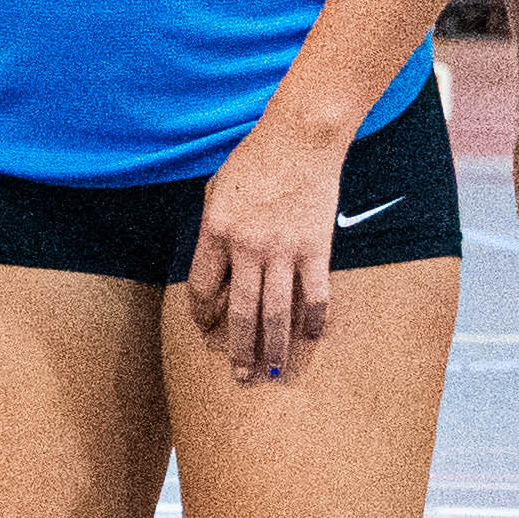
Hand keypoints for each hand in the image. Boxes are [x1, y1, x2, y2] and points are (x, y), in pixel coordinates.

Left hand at [182, 109, 352, 388]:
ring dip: (273, 348)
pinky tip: (312, 339)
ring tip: (271, 373)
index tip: (206, 329)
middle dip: (238, 350)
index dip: (203, 315)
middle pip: (241, 312)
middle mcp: (248, 246)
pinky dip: (314, 321)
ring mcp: (284, 249)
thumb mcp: (216, 192)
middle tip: (240, 378)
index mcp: (216, 230)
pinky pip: (315, 295)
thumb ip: (212, 234)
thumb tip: (214, 276)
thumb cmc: (253, 162)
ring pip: (277, 313)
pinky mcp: (316, 248)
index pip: (202, 288)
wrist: (299, 139)